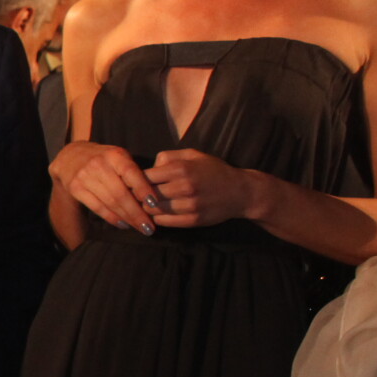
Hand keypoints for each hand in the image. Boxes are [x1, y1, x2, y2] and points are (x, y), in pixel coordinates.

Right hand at [50, 140, 162, 234]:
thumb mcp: (119, 157)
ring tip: (140, 228)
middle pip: (120, 194)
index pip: (131, 173)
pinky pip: (97, 207)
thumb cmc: (104, 159)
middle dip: (137, 213)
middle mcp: (98, 166)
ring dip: (127, 218)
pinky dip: (112, 218)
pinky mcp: (76, 189)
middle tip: (149, 227)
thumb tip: (151, 197)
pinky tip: (123, 224)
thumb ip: (133, 173)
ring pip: (110, 203)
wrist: (71, 156)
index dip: (143, 189)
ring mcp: (85, 178)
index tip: (154, 204)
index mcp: (114, 155)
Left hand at [146, 147, 260, 228]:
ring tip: (149, 205)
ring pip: (154, 210)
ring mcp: (190, 205)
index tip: (135, 183)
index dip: (137, 181)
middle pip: (146, 195)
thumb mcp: (193, 155)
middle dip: (140, 196)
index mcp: (182, 169)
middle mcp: (185, 187)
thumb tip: (149, 167)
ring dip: (148, 208)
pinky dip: (158, 218)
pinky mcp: (194, 220)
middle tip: (138, 196)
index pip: (145, 177)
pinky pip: (164, 222)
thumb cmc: (214, 171)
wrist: (241, 192)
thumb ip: (168, 156)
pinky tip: (160, 213)